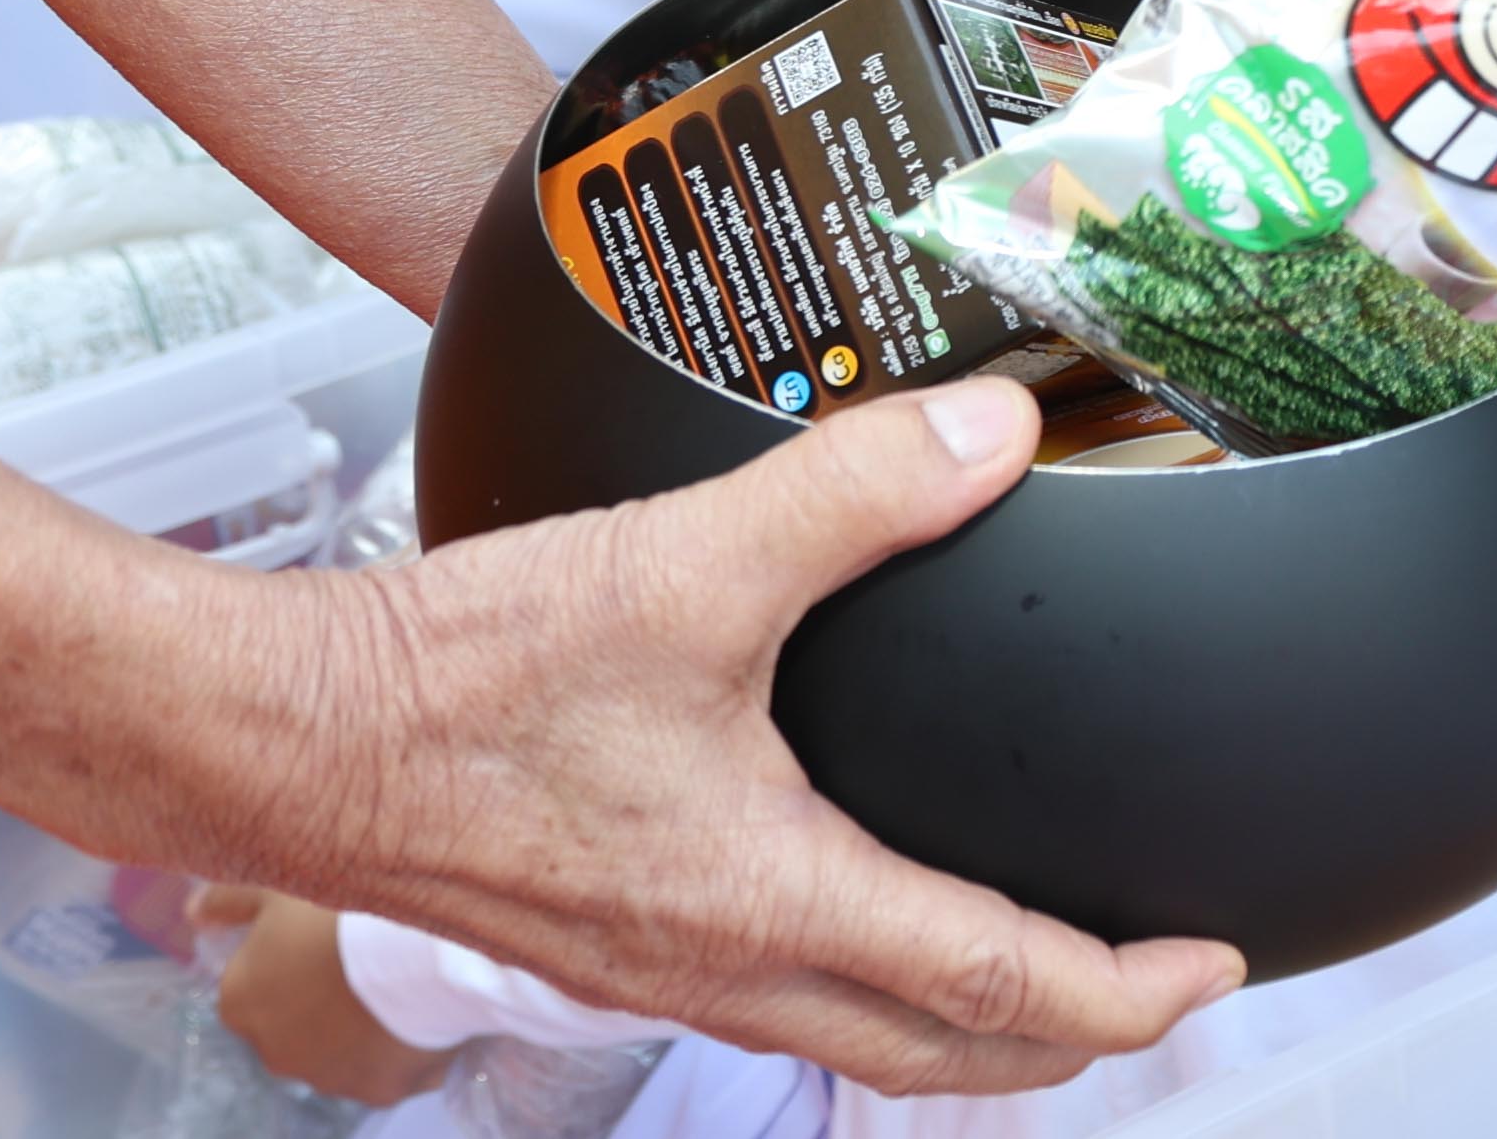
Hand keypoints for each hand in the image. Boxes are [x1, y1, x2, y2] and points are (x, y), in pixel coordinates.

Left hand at [200, 891, 446, 1105]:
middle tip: (360, 962)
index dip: (287, 965)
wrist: (416, 952)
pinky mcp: (379, 1092)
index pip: (253, 990)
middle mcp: (274, 1053)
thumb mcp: (277, 889)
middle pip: (294, 1028)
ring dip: (359, 1030)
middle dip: (319, 1005)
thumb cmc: (337, 914)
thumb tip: (191, 913)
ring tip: (399, 984)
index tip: (321, 942)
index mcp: (241, 1004)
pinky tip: (422, 1012)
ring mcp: (328, 1078)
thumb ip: (228, 902)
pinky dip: (400, 1051)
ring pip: (340, 1054)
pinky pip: (387, 1070)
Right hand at [234, 380, 1239, 1092]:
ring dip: (961, 1026)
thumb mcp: (685, 563)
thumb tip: (991, 439)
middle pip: (940, 1058)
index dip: (1125, 991)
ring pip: (855, 1039)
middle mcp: (720, 959)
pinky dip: (855, 985)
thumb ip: (854, 492)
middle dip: (1065, 1043)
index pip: (998, 985)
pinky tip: (851, 916)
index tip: (1212, 967)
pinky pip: (773, 996)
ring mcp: (657, 963)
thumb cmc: (455, 682)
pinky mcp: (604, 935)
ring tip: (1031, 978)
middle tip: (1152, 994)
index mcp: (769, 899)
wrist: (285, 737)